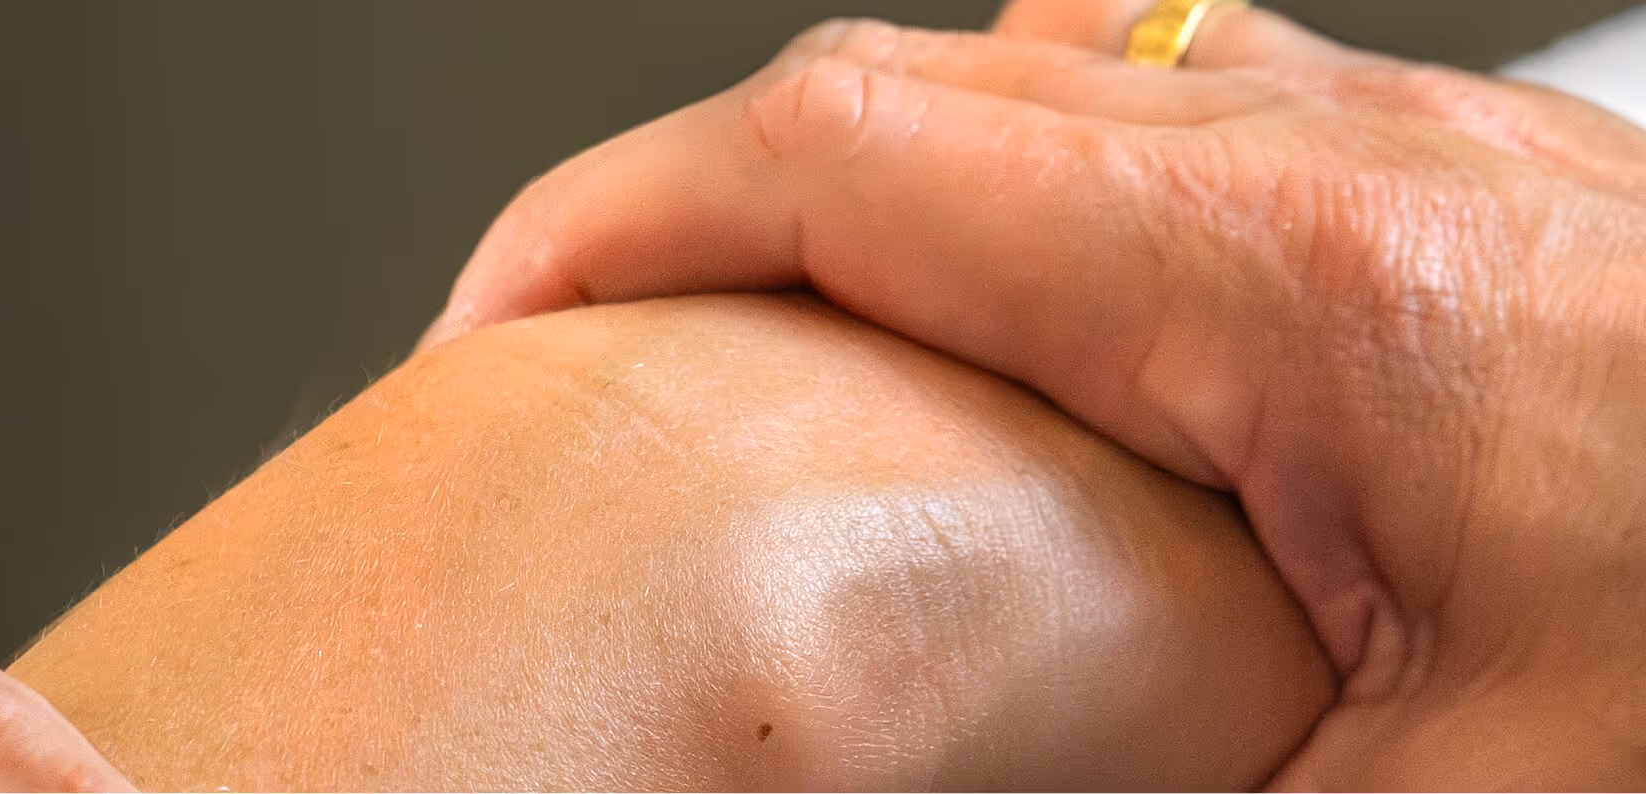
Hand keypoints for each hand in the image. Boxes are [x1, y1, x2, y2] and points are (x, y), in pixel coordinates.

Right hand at [419, 0, 1645, 785]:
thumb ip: (1137, 788)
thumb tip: (925, 787)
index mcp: (1307, 298)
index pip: (847, 153)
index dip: (612, 225)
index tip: (491, 333)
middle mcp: (1358, 171)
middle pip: (917, 89)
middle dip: (697, 205)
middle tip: (587, 359)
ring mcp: (1424, 165)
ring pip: (1042, 85)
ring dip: (861, 193)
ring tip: (765, 338)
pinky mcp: (1479, 211)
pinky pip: (1182, 115)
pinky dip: (1032, 182)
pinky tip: (1033, 287)